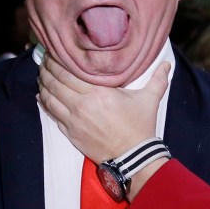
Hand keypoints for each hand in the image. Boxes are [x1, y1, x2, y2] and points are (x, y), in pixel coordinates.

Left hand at [37, 53, 168, 163]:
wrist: (133, 156)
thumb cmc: (140, 127)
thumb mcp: (149, 100)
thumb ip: (157, 79)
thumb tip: (167, 64)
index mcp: (99, 92)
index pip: (68, 71)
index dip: (57, 60)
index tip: (54, 52)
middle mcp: (82, 103)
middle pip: (55, 81)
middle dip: (47, 69)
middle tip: (44, 61)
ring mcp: (74, 119)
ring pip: (50, 97)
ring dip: (43, 84)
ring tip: (42, 75)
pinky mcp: (70, 132)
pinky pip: (52, 114)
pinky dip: (45, 103)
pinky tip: (42, 96)